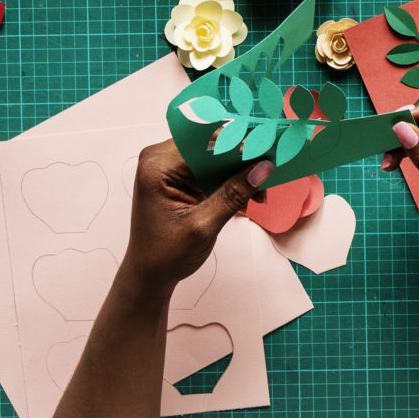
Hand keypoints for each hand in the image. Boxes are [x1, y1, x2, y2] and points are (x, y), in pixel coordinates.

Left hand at [120, 141, 267, 296]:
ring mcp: (170, 169)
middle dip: (241, 161)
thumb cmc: (165, 254)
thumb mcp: (203, 225)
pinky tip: (247, 198)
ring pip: (214, 159)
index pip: (204, 142)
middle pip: (211, 147)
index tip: (266, 152)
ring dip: (239, 174)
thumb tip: (263, 167)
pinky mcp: (179, 179)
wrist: (150, 275)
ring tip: (259, 194)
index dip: (237, 145)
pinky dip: (230, 183)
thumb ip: (234, 194)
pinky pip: (210, 171)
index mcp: (158, 165)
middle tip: (268, 174)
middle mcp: (160, 160)